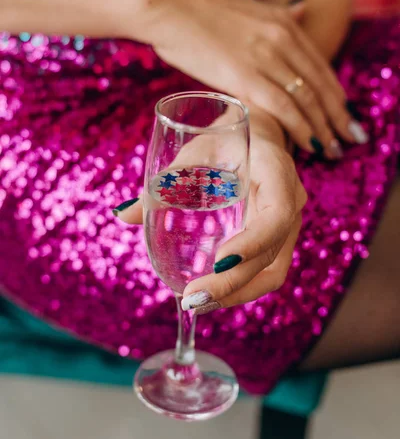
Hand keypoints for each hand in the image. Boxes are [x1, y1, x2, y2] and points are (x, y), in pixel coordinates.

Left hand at [114, 116, 305, 312]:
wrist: (253, 135)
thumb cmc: (223, 137)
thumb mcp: (195, 149)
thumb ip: (166, 180)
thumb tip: (124, 215)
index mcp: (277, 172)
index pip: (277, 214)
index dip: (252, 242)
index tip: (217, 261)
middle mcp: (291, 202)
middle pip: (271, 254)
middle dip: (233, 282)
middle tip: (193, 297)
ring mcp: (288, 224)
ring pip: (272, 272)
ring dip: (237, 293)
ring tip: (198, 304)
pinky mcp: (277, 239)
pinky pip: (265, 271)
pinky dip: (239, 288)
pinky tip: (210, 295)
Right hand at [146, 0, 366, 158]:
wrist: (170, 7)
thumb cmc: (200, 9)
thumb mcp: (250, 4)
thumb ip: (278, 13)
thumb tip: (301, 9)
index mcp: (283, 23)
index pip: (321, 65)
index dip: (336, 93)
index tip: (343, 112)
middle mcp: (282, 39)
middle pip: (321, 85)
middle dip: (338, 116)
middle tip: (348, 137)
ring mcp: (265, 57)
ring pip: (307, 99)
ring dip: (324, 127)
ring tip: (333, 148)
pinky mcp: (244, 76)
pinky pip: (283, 107)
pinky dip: (300, 127)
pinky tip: (309, 144)